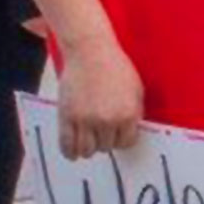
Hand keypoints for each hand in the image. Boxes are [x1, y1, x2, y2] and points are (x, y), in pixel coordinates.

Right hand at [58, 36, 143, 158]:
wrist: (90, 51)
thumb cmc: (115, 66)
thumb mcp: (136, 89)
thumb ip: (135, 112)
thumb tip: (131, 131)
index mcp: (128, 114)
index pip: (127, 142)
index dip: (122, 139)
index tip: (118, 135)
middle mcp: (107, 121)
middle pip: (106, 147)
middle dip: (106, 140)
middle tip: (102, 131)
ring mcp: (85, 120)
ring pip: (87, 151)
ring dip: (89, 148)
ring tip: (89, 139)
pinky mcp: (67, 117)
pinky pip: (67, 145)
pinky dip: (70, 152)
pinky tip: (74, 152)